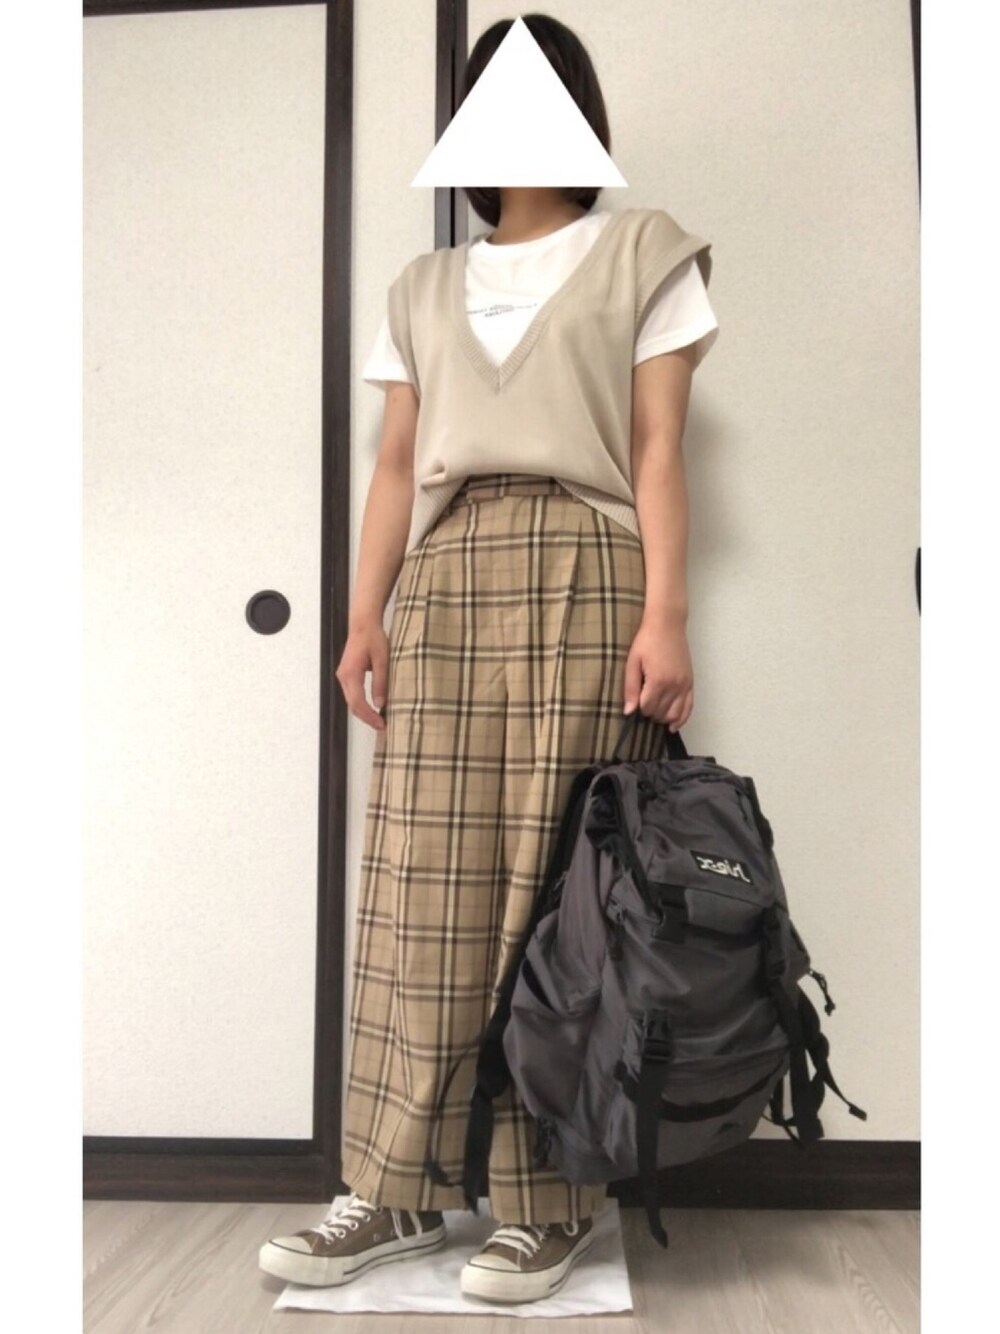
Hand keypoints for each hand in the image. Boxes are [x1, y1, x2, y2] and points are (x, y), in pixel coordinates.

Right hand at [336, 620, 388, 730]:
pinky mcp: (347, 674)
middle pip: (352, 705)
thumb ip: (380, 682)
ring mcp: (343, 676)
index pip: (358, 702)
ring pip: (351, 701)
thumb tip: (380, 704)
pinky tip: (373, 708)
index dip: (369, 716)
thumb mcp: (382, 660)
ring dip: (364, 712)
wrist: (363, 623)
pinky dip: (361, 704)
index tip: (382, 724)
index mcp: (350, 674)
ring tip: (379, 720)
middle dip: (366, 718)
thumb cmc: (374, 638)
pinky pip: (352, 694)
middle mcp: (343, 677)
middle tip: (382, 727)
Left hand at [623, 614, 693, 731]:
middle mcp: (674, 685)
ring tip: (655, 713)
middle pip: (661, 713)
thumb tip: (629, 712)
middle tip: (643, 705)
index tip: (635, 702)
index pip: (648, 708)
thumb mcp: (632, 662)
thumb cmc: (647, 641)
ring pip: (675, 714)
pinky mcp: (690, 682)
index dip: (639, 709)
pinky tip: (673, 726)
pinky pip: (689, 707)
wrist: (667, 624)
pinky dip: (681, 719)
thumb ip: (631, 688)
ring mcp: (685, 684)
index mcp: (658, 681)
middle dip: (650, 713)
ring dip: (664, 718)